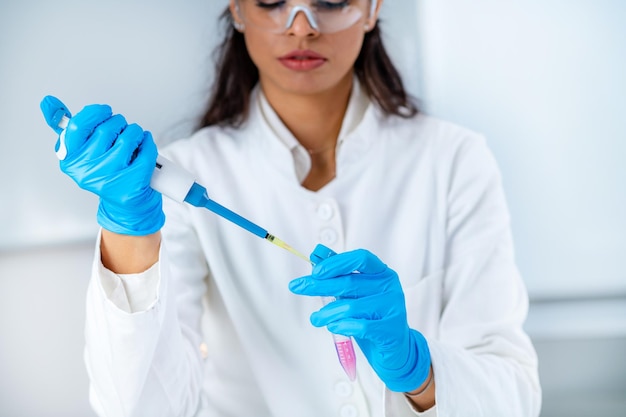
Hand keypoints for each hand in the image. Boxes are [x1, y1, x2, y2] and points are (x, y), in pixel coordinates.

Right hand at [40, 95, 163, 234]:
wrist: (127, 204)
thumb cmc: (105, 172)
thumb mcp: (81, 152)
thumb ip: (64, 126)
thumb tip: (48, 102)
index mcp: (71, 161)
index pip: (77, 126)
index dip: (95, 113)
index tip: (104, 111)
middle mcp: (88, 171)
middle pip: (107, 128)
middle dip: (118, 122)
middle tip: (121, 129)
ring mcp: (111, 178)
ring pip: (129, 136)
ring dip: (135, 131)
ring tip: (134, 140)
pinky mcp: (134, 182)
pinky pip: (146, 149)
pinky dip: (148, 143)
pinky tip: (144, 148)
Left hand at [289, 244, 430, 391]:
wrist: (394, 347)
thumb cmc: (372, 315)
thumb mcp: (357, 292)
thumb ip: (340, 272)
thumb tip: (317, 254)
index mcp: (382, 272)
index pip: (360, 258)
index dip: (336, 263)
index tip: (315, 271)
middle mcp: (389, 286)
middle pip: (350, 282)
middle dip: (320, 286)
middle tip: (298, 287)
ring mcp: (393, 307)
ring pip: (352, 306)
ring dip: (328, 313)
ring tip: (316, 319)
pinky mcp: (391, 329)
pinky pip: (361, 326)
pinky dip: (342, 326)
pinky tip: (333, 327)